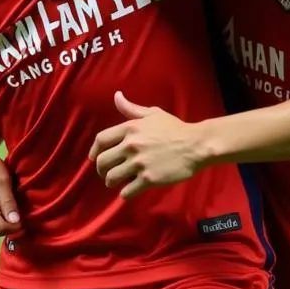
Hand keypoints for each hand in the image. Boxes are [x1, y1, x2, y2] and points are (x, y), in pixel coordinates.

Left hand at [89, 92, 204, 198]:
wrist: (195, 145)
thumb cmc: (175, 128)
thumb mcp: (153, 114)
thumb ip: (131, 108)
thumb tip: (116, 96)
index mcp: (130, 128)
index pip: (101, 140)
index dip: (94, 150)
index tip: (94, 157)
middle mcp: (131, 145)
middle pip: (103, 161)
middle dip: (101, 170)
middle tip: (106, 173)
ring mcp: (139, 163)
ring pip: (112, 178)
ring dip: (111, 182)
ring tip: (117, 182)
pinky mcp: (148, 179)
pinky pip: (127, 191)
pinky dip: (125, 193)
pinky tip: (130, 190)